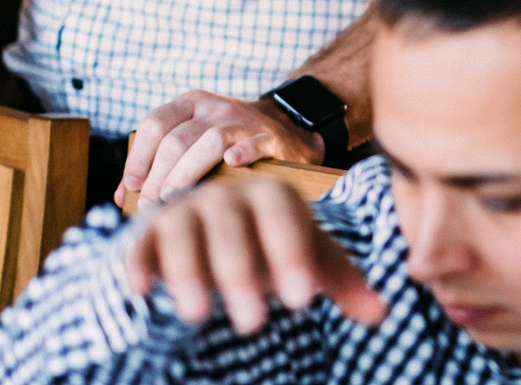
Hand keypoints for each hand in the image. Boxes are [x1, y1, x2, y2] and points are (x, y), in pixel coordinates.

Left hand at [123, 92, 324, 207]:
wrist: (287, 128)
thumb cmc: (230, 140)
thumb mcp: (193, 140)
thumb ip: (157, 165)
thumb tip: (122, 198)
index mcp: (191, 103)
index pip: (154, 124)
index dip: (138, 157)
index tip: (133, 187)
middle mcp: (216, 108)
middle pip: (176, 139)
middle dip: (158, 176)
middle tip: (151, 205)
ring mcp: (244, 121)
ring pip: (209, 141)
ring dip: (186, 173)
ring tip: (175, 198)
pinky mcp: (270, 137)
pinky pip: (252, 143)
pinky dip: (241, 153)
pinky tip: (231, 164)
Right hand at [126, 176, 383, 333]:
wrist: (210, 230)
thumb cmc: (268, 248)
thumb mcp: (306, 260)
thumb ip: (339, 282)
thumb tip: (380, 313)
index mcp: (273, 197)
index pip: (284, 219)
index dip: (292, 256)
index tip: (301, 300)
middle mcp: (227, 196)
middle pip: (233, 231)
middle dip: (243, 276)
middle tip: (254, 324)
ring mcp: (185, 209)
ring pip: (186, 236)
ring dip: (189, 275)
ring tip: (199, 317)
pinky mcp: (148, 230)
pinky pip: (141, 244)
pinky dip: (139, 264)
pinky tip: (142, 291)